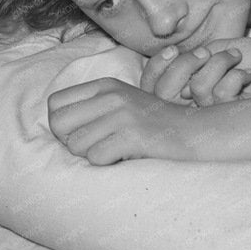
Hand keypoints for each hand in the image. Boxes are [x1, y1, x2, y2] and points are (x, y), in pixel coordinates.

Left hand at [47, 78, 201, 164]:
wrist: (195, 133)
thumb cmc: (153, 126)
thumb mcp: (122, 106)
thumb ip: (91, 109)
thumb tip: (56, 126)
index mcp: (105, 85)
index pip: (55, 104)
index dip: (62, 125)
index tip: (85, 133)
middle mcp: (111, 95)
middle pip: (58, 124)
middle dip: (71, 142)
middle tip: (97, 146)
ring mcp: (122, 114)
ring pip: (75, 145)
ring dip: (93, 155)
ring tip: (117, 150)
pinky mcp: (132, 135)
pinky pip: (96, 157)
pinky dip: (108, 163)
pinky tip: (127, 157)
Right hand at [140, 45, 250, 106]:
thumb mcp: (220, 48)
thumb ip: (196, 56)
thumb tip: (177, 69)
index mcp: (187, 87)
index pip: (152, 87)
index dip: (156, 68)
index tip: (173, 49)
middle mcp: (195, 106)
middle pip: (164, 94)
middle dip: (184, 64)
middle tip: (207, 52)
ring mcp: (213, 116)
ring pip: (197, 89)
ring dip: (218, 64)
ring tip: (238, 59)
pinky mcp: (233, 121)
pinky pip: (220, 96)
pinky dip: (234, 76)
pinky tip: (248, 74)